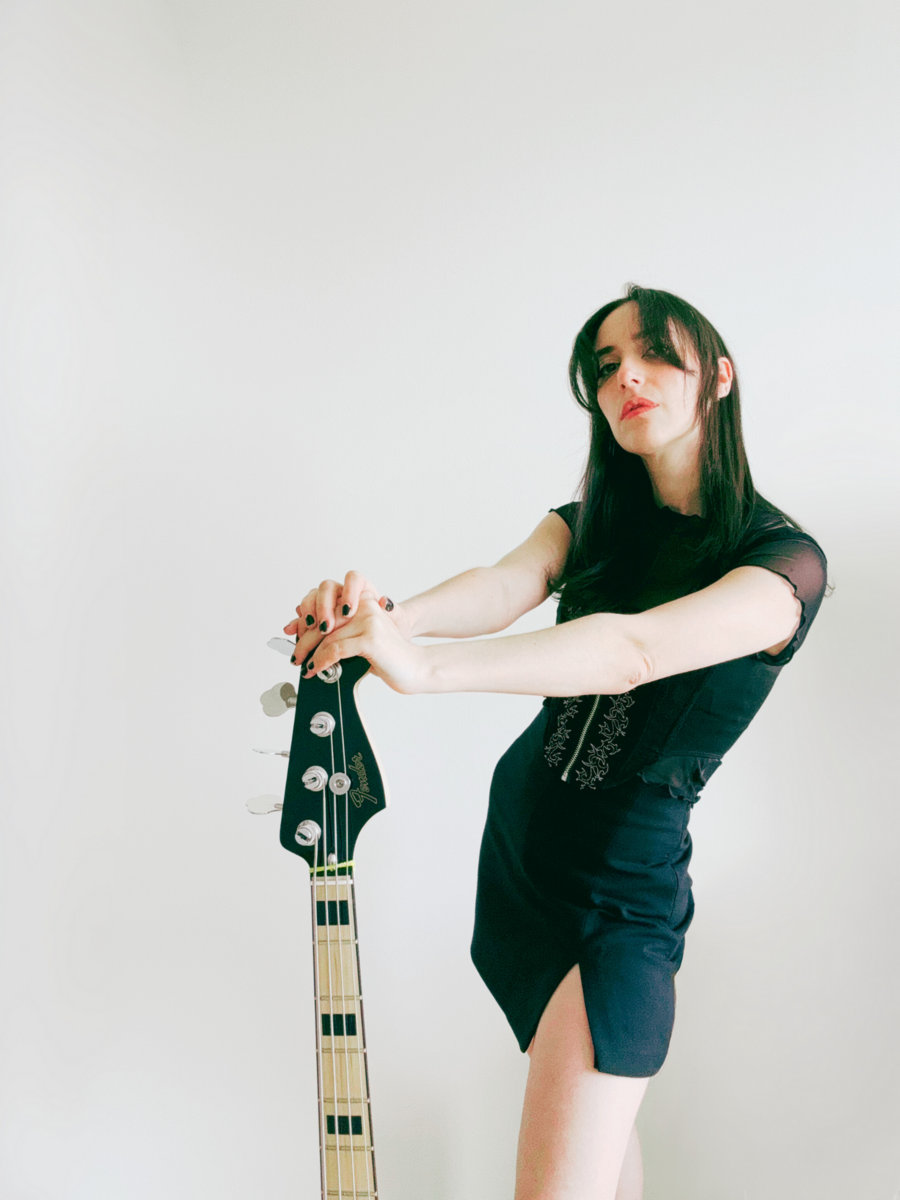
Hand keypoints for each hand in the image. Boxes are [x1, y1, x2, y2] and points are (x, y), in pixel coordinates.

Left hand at [283, 572, 421, 692]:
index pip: (326, 605)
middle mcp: (365, 606)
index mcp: (363, 601)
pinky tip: (318, 669)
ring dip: (311, 654)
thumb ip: (338, 631)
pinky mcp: (370, 638)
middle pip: (324, 620)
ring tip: (306, 666)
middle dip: (305, 641)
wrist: (415, 669)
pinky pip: (336, 649)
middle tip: (296, 657)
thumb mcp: (358, 639)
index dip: (306, 622)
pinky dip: (322, 661)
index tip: (296, 638)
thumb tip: (303, 631)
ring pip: (326, 636)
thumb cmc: (387, 657)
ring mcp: (368, 620)